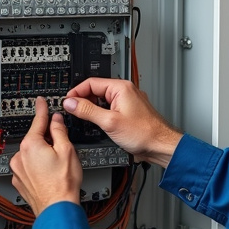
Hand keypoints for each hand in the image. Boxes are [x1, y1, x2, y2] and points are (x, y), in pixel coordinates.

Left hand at [10, 96, 82, 215]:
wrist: (57, 209)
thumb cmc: (63, 183)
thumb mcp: (67, 150)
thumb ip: (59, 131)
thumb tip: (55, 120)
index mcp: (31, 145)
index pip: (38, 120)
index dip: (42, 109)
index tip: (40, 101)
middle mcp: (20, 156)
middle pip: (35, 139)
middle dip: (47, 140)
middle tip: (62, 148)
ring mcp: (18, 170)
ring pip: (31, 155)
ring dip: (42, 155)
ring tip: (57, 167)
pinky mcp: (19, 182)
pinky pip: (28, 168)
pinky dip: (38, 168)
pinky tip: (50, 175)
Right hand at [63, 78, 182, 167]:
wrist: (161, 145)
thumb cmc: (144, 133)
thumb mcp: (109, 122)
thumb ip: (88, 111)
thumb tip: (71, 103)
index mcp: (121, 88)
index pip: (91, 83)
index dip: (76, 92)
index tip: (67, 102)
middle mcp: (125, 91)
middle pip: (96, 91)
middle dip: (83, 101)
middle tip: (73, 112)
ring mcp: (128, 102)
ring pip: (103, 101)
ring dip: (92, 109)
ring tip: (85, 119)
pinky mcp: (129, 112)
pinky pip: (110, 108)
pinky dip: (101, 114)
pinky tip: (98, 124)